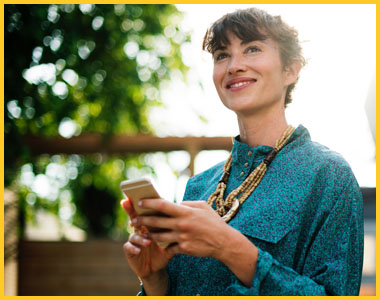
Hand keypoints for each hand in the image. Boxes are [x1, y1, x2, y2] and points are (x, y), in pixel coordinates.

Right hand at [121, 199, 172, 280]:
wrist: (156, 268)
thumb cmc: (164, 251)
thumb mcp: (170, 240)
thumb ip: (175, 229)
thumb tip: (187, 216)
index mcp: (149, 225)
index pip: (146, 212)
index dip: (141, 204)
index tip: (139, 196)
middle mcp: (140, 230)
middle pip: (134, 217)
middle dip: (131, 211)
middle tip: (131, 206)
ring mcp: (134, 240)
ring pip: (133, 235)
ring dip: (139, 237)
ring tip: (147, 241)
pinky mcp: (130, 251)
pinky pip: (128, 247)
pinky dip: (133, 248)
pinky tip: (138, 250)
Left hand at [133, 198, 258, 287]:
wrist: (223, 242)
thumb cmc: (213, 222)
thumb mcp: (202, 206)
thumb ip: (187, 204)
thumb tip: (176, 204)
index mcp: (185, 212)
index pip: (162, 205)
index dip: (149, 203)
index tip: (140, 202)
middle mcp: (181, 224)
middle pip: (156, 221)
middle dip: (142, 220)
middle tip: (134, 219)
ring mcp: (182, 237)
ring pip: (158, 236)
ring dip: (149, 234)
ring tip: (142, 232)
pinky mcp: (183, 249)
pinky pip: (168, 247)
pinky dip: (163, 245)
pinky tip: (158, 243)